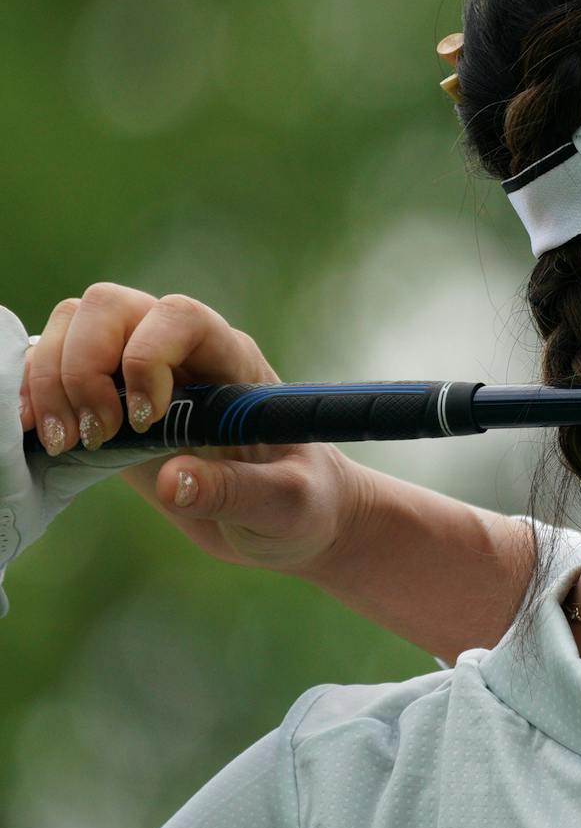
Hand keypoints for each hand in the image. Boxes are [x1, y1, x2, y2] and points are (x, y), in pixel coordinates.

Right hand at [17, 284, 373, 575]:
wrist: (290, 520)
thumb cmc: (304, 504)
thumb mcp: (286, 506)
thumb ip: (237, 492)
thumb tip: (171, 482)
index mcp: (235, 363)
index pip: (183, 316)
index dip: (148, 353)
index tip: (146, 420)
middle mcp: (184, 355)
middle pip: (112, 307)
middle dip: (83, 366)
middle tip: (96, 437)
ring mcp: (140, 373)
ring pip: (73, 326)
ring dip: (49, 379)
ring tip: (63, 443)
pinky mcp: (109, 403)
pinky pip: (53, 365)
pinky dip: (30, 392)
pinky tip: (37, 437)